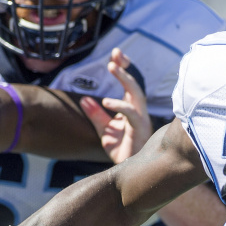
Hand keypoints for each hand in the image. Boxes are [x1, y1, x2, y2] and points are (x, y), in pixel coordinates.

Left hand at [79, 48, 151, 163]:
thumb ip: (96, 115)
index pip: (128, 84)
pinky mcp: (139, 129)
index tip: (115, 55)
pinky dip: (119, 105)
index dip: (124, 68)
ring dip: (125, 79)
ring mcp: (141, 119)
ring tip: (112, 67)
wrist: (128, 171)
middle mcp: (138, 111)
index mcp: (131, 109)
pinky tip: (105, 102)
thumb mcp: (104, 130)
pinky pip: (132, 113)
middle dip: (125, 68)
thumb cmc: (121, 150)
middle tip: (114, 55)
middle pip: (135, 84)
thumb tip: (84, 99)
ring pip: (136, 93)